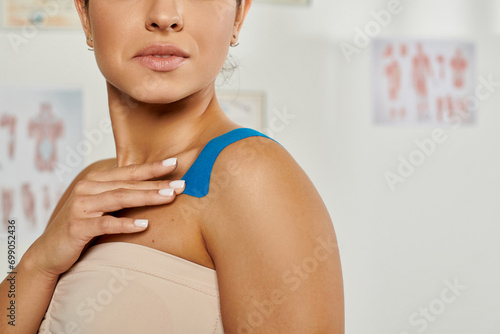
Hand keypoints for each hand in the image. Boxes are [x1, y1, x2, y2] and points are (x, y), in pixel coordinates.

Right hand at [27, 158, 184, 277]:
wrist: (50, 251)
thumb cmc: (83, 226)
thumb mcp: (102, 207)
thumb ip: (121, 195)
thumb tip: (155, 188)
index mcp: (95, 180)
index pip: (129, 171)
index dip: (152, 167)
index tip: (175, 163)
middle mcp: (87, 188)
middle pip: (128, 184)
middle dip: (157, 183)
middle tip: (181, 184)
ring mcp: (80, 207)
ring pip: (119, 198)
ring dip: (147, 197)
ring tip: (169, 197)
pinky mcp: (77, 227)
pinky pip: (105, 224)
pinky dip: (126, 224)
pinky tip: (144, 225)